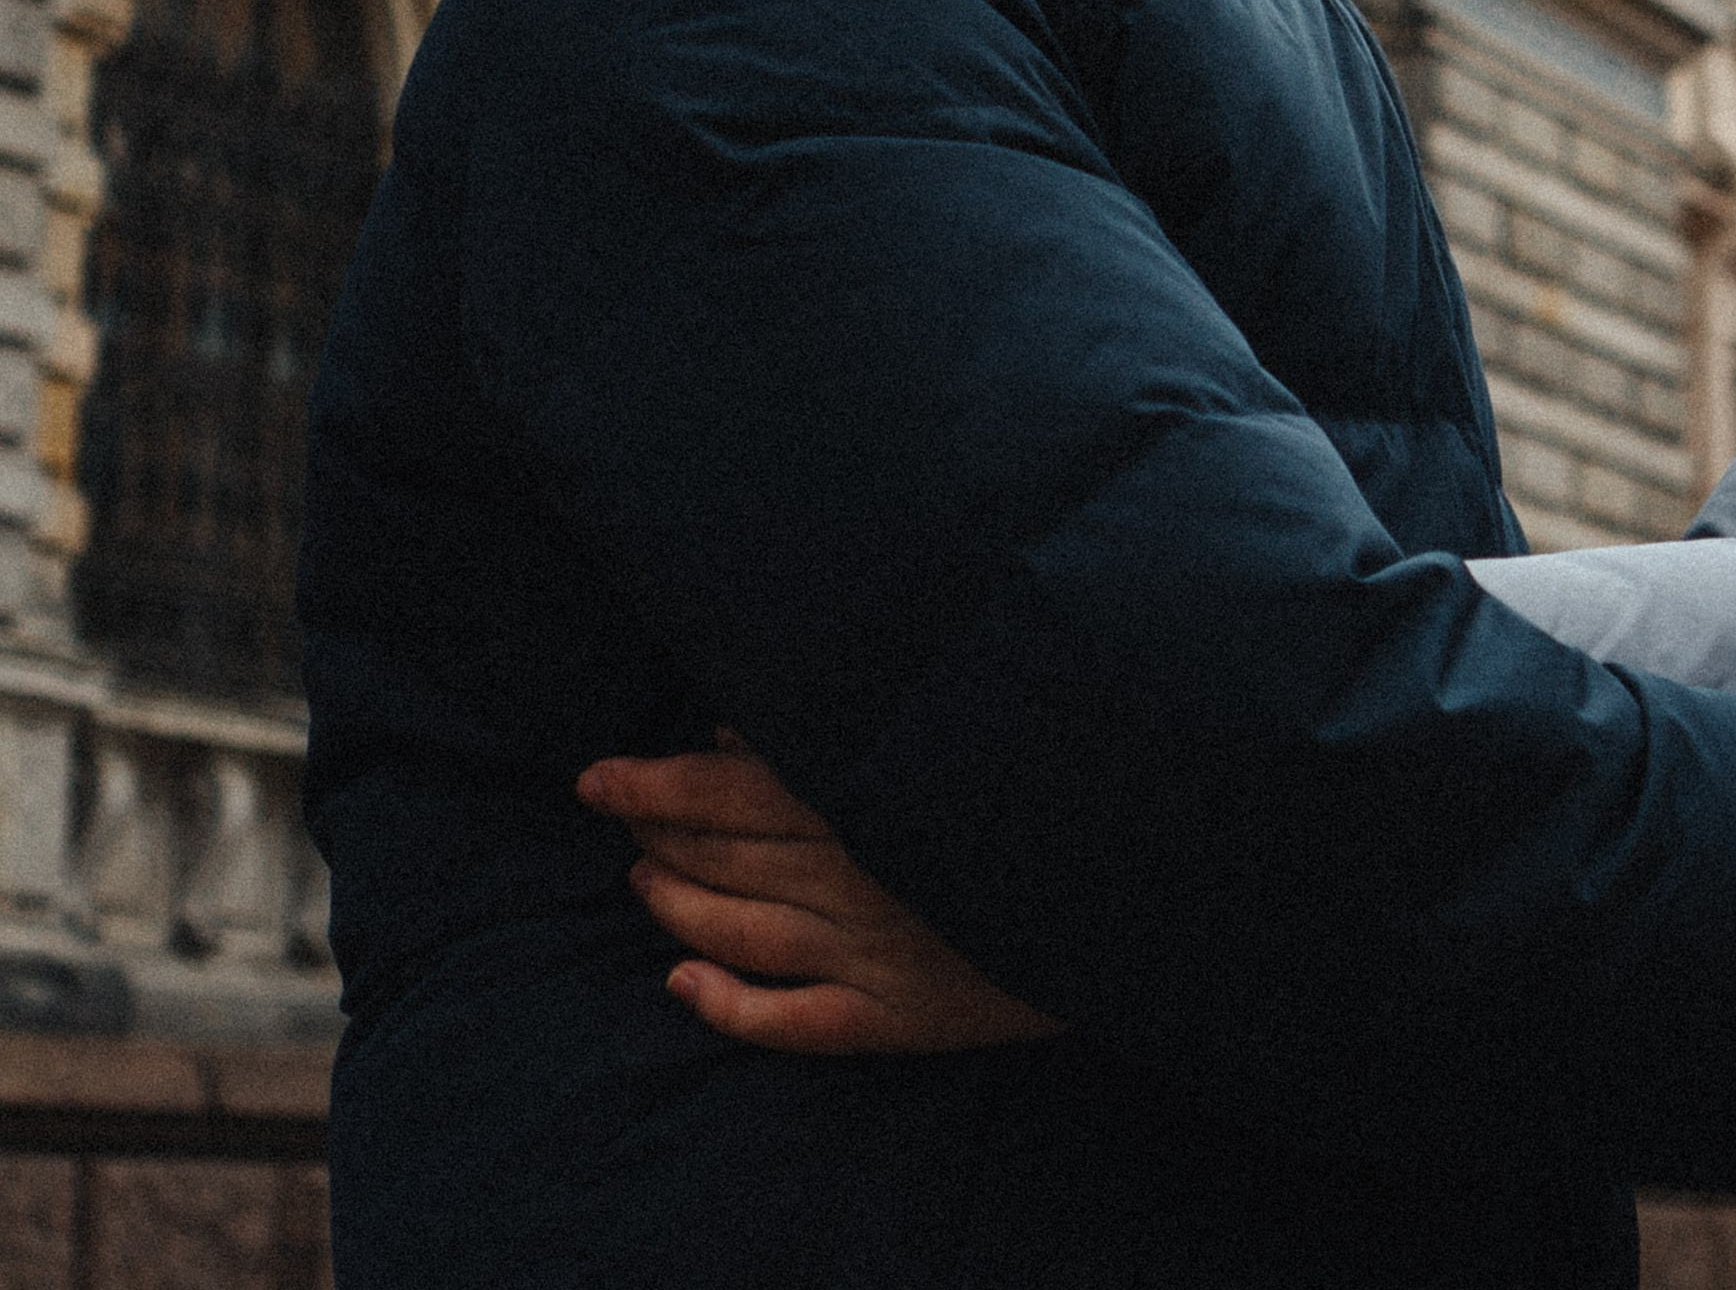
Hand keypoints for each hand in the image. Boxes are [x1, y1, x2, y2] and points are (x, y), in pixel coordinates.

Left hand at [576, 735, 1060, 1056]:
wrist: (1124, 878)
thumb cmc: (1025, 786)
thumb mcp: (936, 735)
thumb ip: (832, 732)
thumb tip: (735, 730)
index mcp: (867, 795)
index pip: (728, 790)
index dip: (652, 784)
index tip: (592, 776)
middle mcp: (860, 870)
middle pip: (727, 857)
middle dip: (657, 838)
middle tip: (618, 821)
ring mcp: (876, 950)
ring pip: (744, 932)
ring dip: (678, 908)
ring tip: (641, 885)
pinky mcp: (902, 1017)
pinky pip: (797, 1023)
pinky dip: (730, 1008)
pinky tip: (681, 985)